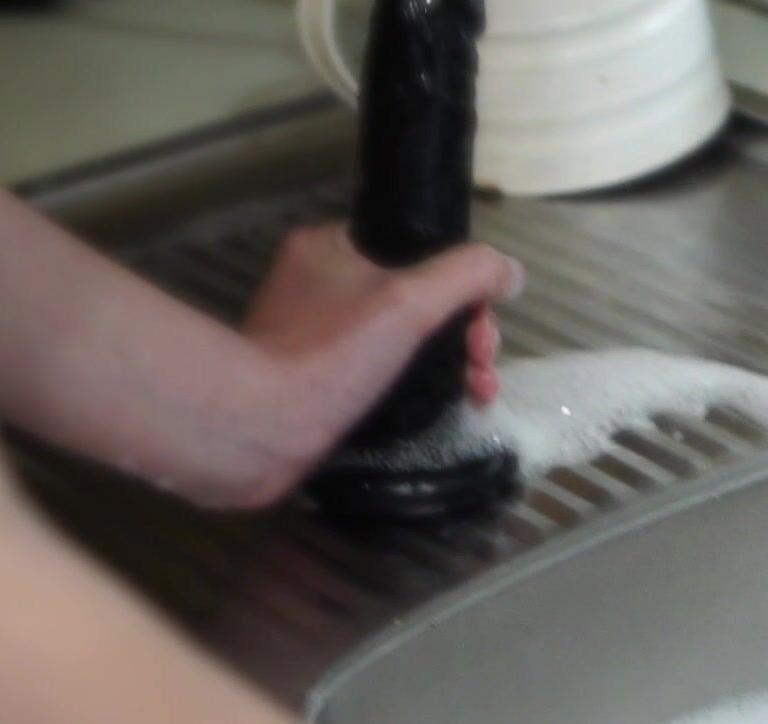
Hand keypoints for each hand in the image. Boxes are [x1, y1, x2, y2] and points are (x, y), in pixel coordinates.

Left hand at [236, 224, 521, 499]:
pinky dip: (418, 390)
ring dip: (451, 364)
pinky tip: (447, 412)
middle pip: (417, 298)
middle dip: (465, 332)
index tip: (482, 325)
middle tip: (482, 365)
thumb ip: (467, 275)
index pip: (416, 250)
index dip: (462, 286)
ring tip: (478, 397)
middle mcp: (319, 286)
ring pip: (403, 340)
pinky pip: (382, 375)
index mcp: (332, 249)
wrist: (257, 430)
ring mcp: (315, 337)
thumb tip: (510, 270)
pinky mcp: (314, 384)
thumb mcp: (410, 301)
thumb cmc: (330, 354)